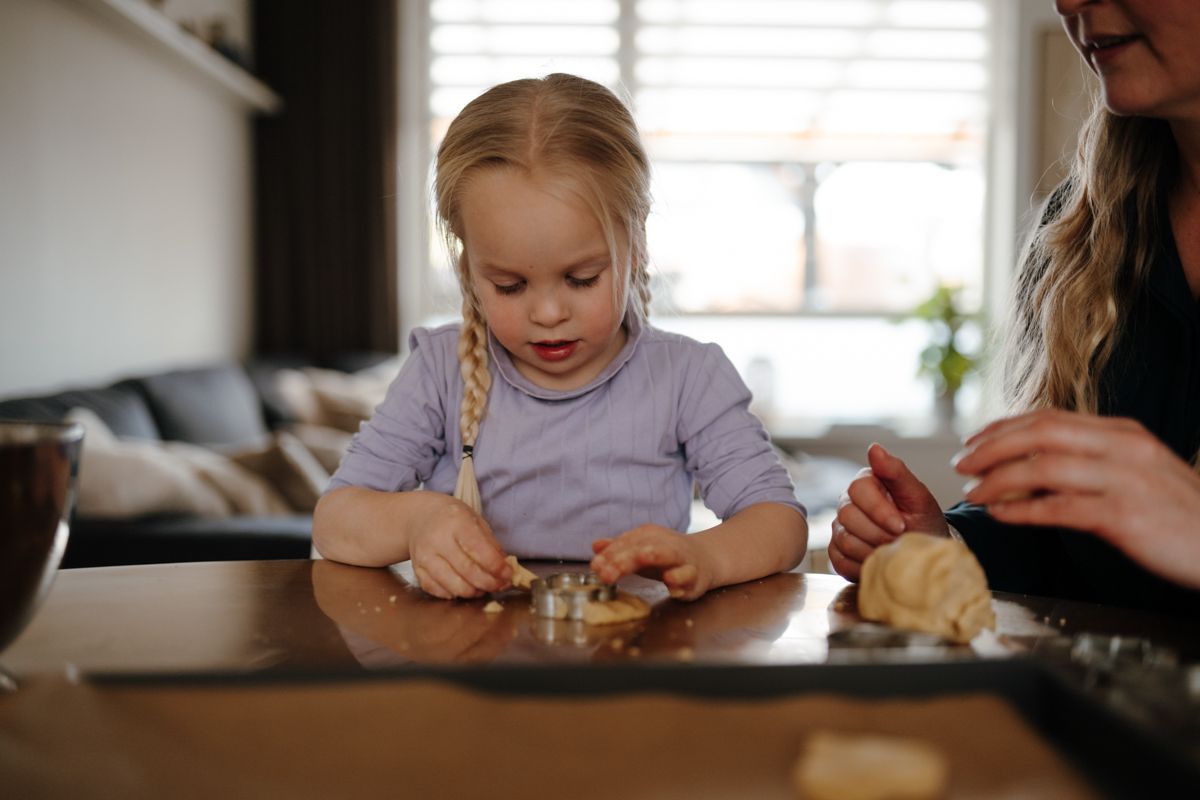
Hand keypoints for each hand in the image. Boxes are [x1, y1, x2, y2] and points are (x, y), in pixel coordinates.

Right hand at [408, 495, 510, 598]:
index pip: (479, 550)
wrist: (421, 517)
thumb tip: (506, 570)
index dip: (497, 567)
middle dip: (489, 583)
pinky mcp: (417, 570)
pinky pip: (439, 591)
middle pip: (468, 572)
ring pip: (454, 586)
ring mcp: (425, 557)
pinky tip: (465, 587)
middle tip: (501, 585)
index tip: (509, 575)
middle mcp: (438, 540)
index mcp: (456, 522)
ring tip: (484, 587)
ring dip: (474, 592)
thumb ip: (491, 546)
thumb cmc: (453, 520)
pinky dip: (455, 594)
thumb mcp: (476, 522)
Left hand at [590, 525, 713, 599]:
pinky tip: (670, 583)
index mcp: (648, 536)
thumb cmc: (667, 557)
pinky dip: (680, 578)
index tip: (595, 567)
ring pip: (668, 554)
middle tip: (605, 573)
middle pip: (642, 548)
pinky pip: (688, 576)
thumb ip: (619, 550)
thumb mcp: (641, 551)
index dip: (610, 555)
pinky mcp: (695, 575)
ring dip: (654, 555)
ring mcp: (681, 558)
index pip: (626, 543)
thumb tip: (595, 546)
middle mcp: (664, 543)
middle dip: (623, 559)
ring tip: (642, 558)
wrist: (707, 559)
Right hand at [828, 443, 947, 581]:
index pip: (858, 490)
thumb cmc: (923, 520)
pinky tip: (878, 561)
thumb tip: (874, 448)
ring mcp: (840, 527)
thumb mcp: (918, 496)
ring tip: (891, 550)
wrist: (923, 550)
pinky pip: (839, 561)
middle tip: (899, 540)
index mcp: (866, 483)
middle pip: (847, 516)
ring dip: (873, 550)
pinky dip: (862, 565)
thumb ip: (896, 471)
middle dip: (878, 533)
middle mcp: (848, 502)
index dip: (879, 511)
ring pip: (844, 540)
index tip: (902, 525)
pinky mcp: (837, 551)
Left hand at [955, 409, 1199, 589]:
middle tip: (961, 463)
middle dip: (991, 447)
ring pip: (1043, 467)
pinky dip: (1021, 509)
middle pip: (1040, 434)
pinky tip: (999, 514)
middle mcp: (1122, 448)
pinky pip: (1058, 507)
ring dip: (998, 478)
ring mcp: (1124, 480)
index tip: (973, 441)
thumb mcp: (1135, 473)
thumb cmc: (1176, 516)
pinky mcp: (1124, 516)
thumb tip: (1031, 465)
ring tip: (973, 491)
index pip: (1049, 418)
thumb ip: (1091, 461)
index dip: (1003, 427)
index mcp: (1122, 433)